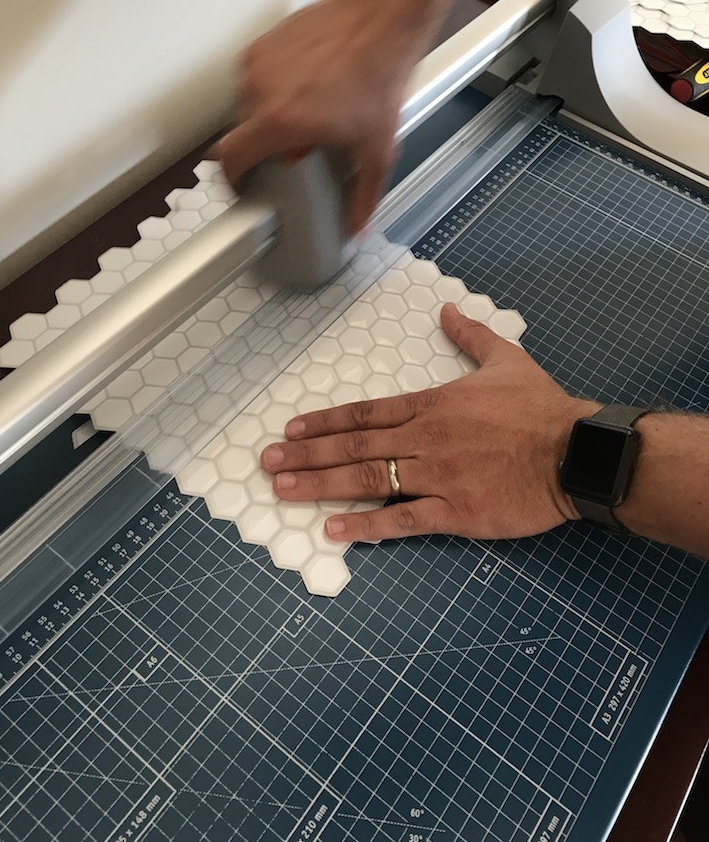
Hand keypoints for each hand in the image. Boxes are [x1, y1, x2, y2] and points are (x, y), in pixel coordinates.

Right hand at [212, 0, 423, 234]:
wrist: (380, 16)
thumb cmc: (377, 75)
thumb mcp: (376, 148)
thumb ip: (364, 196)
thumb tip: (357, 227)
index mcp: (278, 122)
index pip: (230, 160)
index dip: (232, 180)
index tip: (241, 186)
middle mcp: (259, 91)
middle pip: (242, 134)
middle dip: (263, 146)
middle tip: (294, 148)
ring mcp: (258, 63)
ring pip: (248, 105)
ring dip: (268, 116)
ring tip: (305, 113)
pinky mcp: (264, 43)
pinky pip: (257, 77)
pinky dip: (273, 88)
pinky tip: (305, 87)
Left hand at [261, 303, 598, 542]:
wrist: (574, 451)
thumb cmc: (541, 408)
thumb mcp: (505, 360)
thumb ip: (470, 337)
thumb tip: (447, 310)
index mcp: (432, 405)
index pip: (365, 413)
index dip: (323, 422)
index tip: (290, 431)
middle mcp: (425, 439)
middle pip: (354, 445)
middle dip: (305, 455)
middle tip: (267, 464)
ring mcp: (437, 476)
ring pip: (368, 478)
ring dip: (321, 485)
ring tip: (283, 491)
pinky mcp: (454, 511)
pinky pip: (403, 519)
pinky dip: (367, 525)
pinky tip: (335, 530)